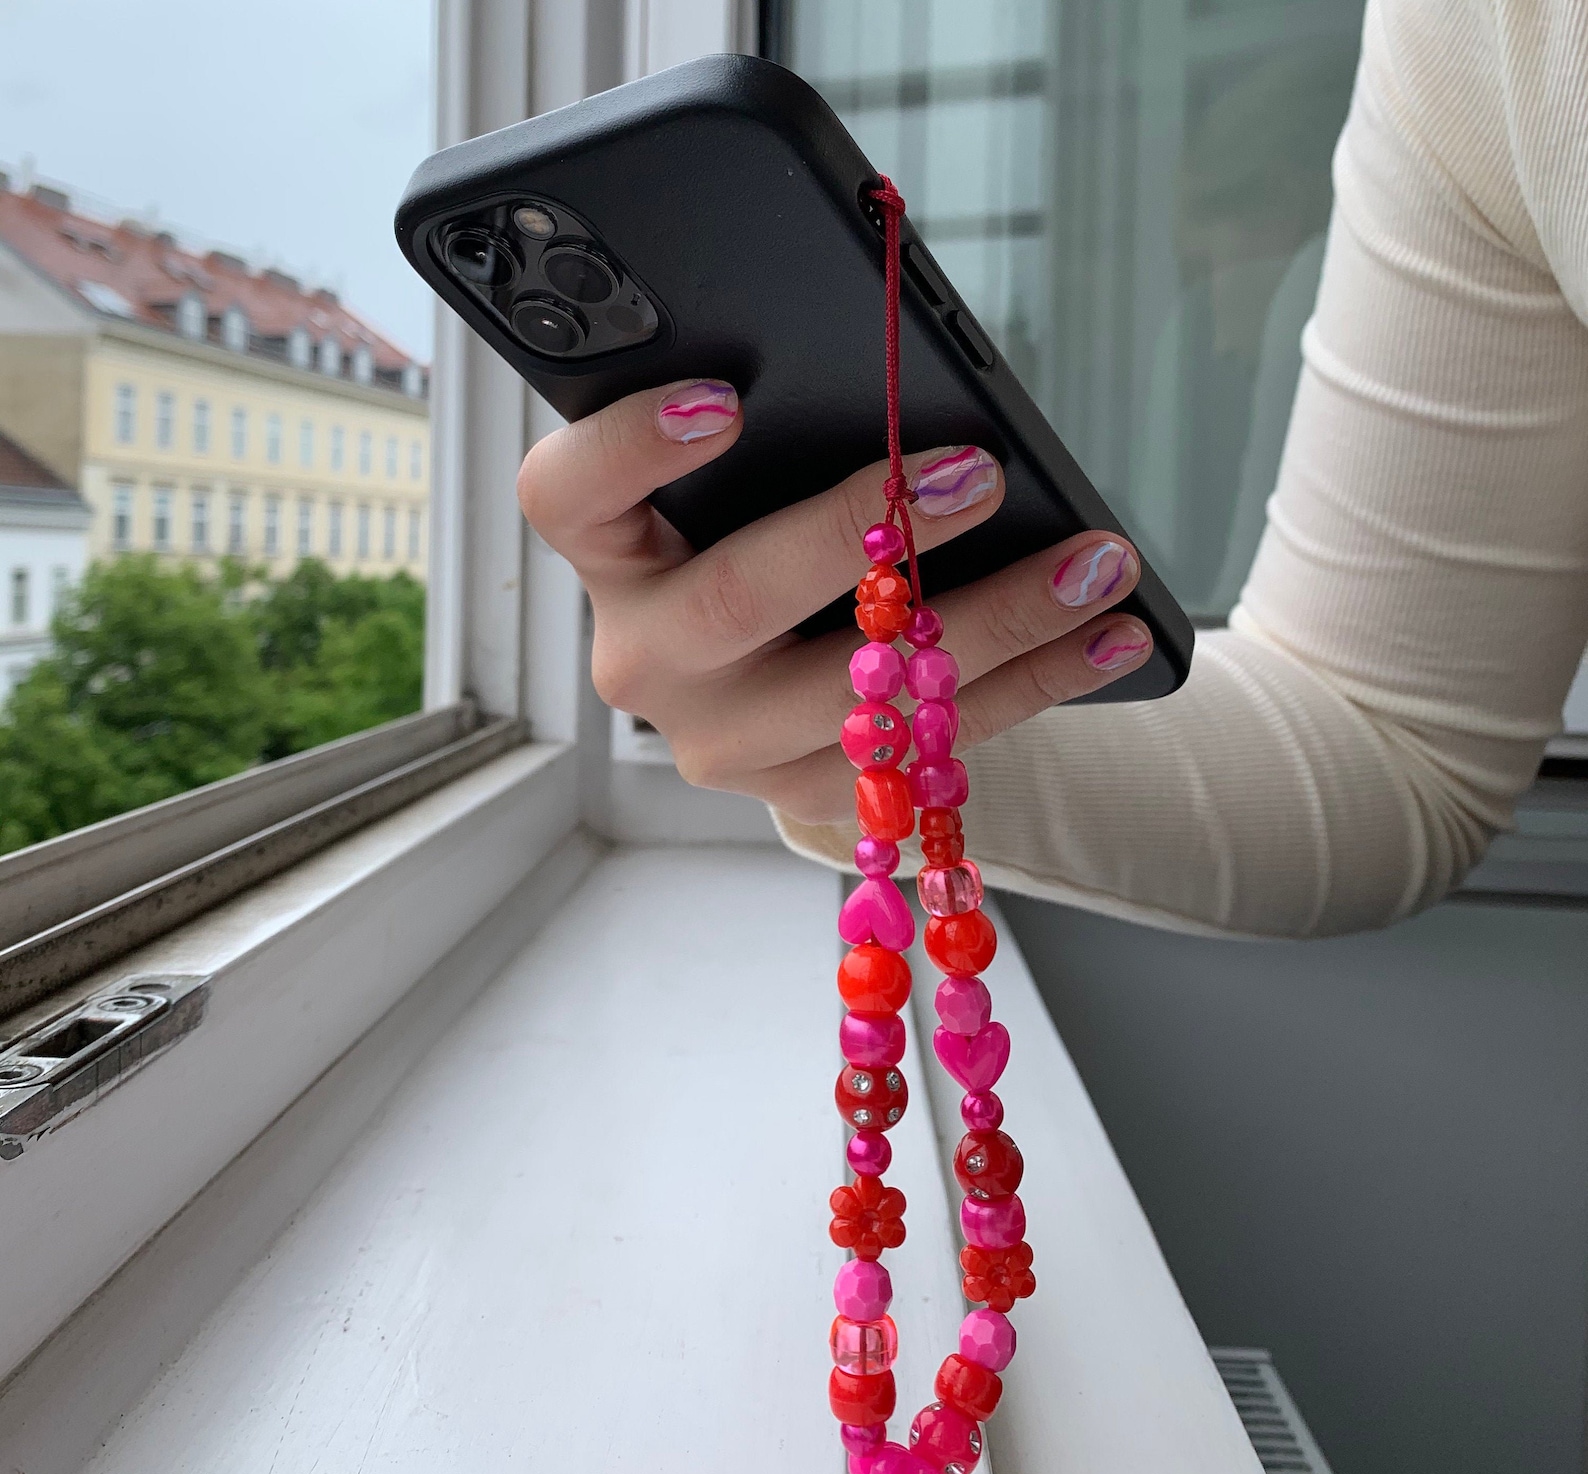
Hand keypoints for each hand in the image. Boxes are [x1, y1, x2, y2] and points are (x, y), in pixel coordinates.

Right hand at [517, 378, 1153, 824]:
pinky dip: (1028, 687)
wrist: (768, 678)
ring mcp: (720, 742)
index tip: (728, 398)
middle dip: (864, 535)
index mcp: (612, 558)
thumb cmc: (760, 531)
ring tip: (1099, 565)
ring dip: (995, 623)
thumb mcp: (745, 480)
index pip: (565, 497)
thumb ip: (783, 438)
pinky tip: (1107, 640)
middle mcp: (647, 659)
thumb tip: (917, 394)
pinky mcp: (800, 791)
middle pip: (733, 603)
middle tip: (980, 473)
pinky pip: (920, 753)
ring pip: (853, 696)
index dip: (631, 448)